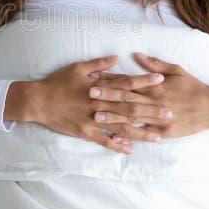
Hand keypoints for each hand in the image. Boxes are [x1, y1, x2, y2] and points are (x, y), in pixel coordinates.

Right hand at [22, 55, 170, 153]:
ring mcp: (93, 119)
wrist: (38, 101)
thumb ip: (98, 64)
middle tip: (170, 112)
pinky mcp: (85, 132)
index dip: (144, 81)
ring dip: (140, 132)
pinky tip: (131, 150)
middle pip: (130, 107)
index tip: (161, 79)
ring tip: (158, 136)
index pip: (126, 83)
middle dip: (151, 109)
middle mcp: (99, 104)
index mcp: (99, 86)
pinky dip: (118, 145)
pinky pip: (105, 141)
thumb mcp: (77, 67)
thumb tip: (116, 57)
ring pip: (121, 127)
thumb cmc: (57, 82)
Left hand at [88, 52, 208, 140]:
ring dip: (113, 116)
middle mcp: (154, 101)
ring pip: (132, 117)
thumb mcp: (176, 70)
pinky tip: (115, 136)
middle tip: (89, 93)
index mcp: (155, 86)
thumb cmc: (193, 86)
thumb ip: (155, 64)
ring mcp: (158, 118)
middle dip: (107, 95)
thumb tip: (137, 56)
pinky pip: (144, 134)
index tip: (94, 76)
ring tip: (96, 115)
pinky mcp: (163, 132)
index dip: (110, 79)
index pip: (128, 81)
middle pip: (126, 98)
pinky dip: (129, 135)